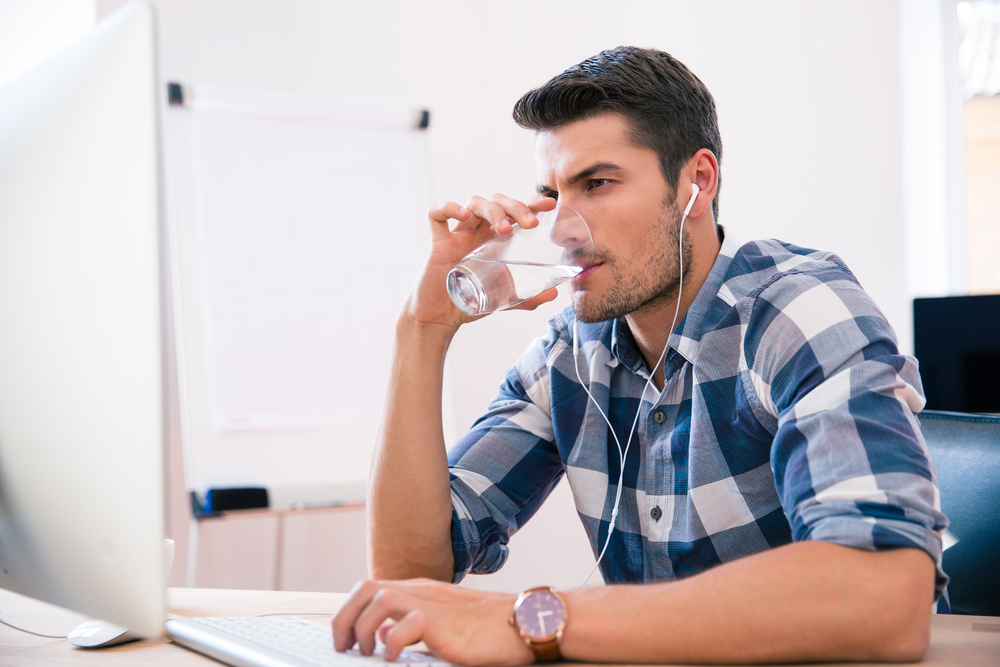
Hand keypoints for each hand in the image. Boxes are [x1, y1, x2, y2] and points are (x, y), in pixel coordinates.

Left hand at [332, 578, 533, 666]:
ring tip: (367, 652)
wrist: (528, 621)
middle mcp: (422, 592)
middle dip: (344, 618)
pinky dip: (391, 642)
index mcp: (421, 590)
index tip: (343, 638)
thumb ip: (415, 625)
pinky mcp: (444, 624)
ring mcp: (433, 604)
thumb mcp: (446, 622)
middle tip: (343, 646)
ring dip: (362, 627)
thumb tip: (387, 637)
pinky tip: (393, 658)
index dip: (349, 611)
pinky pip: (406, 624)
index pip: (371, 588)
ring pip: (379, 599)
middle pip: (365, 588)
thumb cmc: (493, 626)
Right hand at [405, 194, 558, 331]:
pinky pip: (437, 215)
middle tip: (529, 223)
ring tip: (503, 229)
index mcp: (494, 238)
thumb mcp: (504, 298)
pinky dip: (449, 208)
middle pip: (497, 201)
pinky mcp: (437, 243)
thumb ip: (527, 297)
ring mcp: (457, 234)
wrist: (441, 318)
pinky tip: (463, 216)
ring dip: (492, 210)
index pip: (514, 211)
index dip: (531, 203)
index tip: (549, 205)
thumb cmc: (470, 301)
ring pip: (474, 203)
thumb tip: (554, 294)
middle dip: (515, 206)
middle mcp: (478, 231)